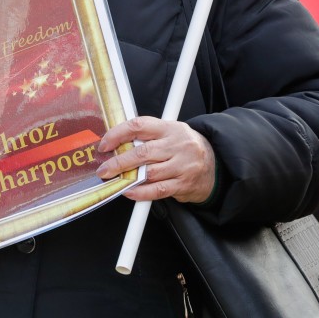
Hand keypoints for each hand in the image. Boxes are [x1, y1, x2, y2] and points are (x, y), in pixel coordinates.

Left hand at [97, 116, 215, 203]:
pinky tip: (130, 191)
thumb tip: (116, 146)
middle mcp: (177, 145)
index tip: (105, 144)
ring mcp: (182, 165)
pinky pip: (158, 190)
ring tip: (115, 180)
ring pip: (149, 173)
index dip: (118, 134)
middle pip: (142, 152)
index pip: (139, 126)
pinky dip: (141, 192)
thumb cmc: (184, 147)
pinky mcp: (184, 183)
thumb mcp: (169, 133)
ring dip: (128, 178)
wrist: (214, 164)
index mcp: (169, 128)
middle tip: (104, 170)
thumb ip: (147, 137)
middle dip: (118, 162)